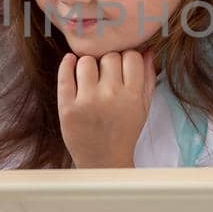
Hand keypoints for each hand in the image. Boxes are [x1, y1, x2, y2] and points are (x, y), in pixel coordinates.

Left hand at [57, 50, 155, 167]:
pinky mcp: (67, 108)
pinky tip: (71, 63)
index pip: (131, 56)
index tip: (122, 66)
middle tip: (106, 74)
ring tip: (90, 76)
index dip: (126, 57)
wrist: (104, 162)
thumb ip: (147, 78)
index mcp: (132, 96)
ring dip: (88, 64)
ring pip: (86, 61)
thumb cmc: (125, 132)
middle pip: (109, 56)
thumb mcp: (143, 107)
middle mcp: (111, 96)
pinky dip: (67, 64)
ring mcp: (87, 102)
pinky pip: (64, 75)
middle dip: (108, 62)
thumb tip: (146, 50)